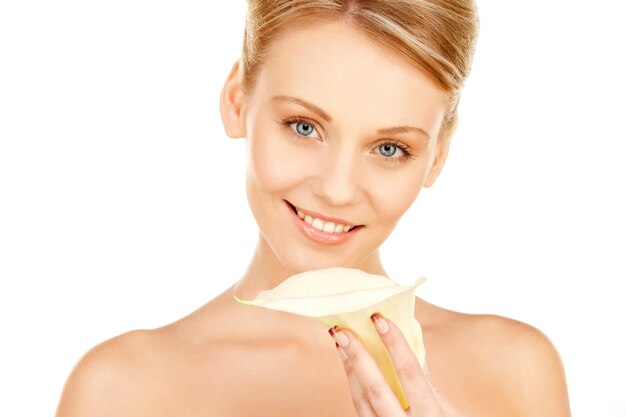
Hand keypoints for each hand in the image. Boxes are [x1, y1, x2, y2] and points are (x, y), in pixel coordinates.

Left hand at [328, 312, 463, 416]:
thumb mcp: (447, 408)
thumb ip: (426, 379)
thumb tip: (410, 337)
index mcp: (433, 415)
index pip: (411, 374)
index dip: (395, 345)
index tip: (379, 319)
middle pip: (377, 390)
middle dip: (358, 358)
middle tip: (343, 331)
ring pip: (361, 402)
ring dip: (349, 370)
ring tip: (341, 343)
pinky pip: (360, 410)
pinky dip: (353, 387)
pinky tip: (349, 369)